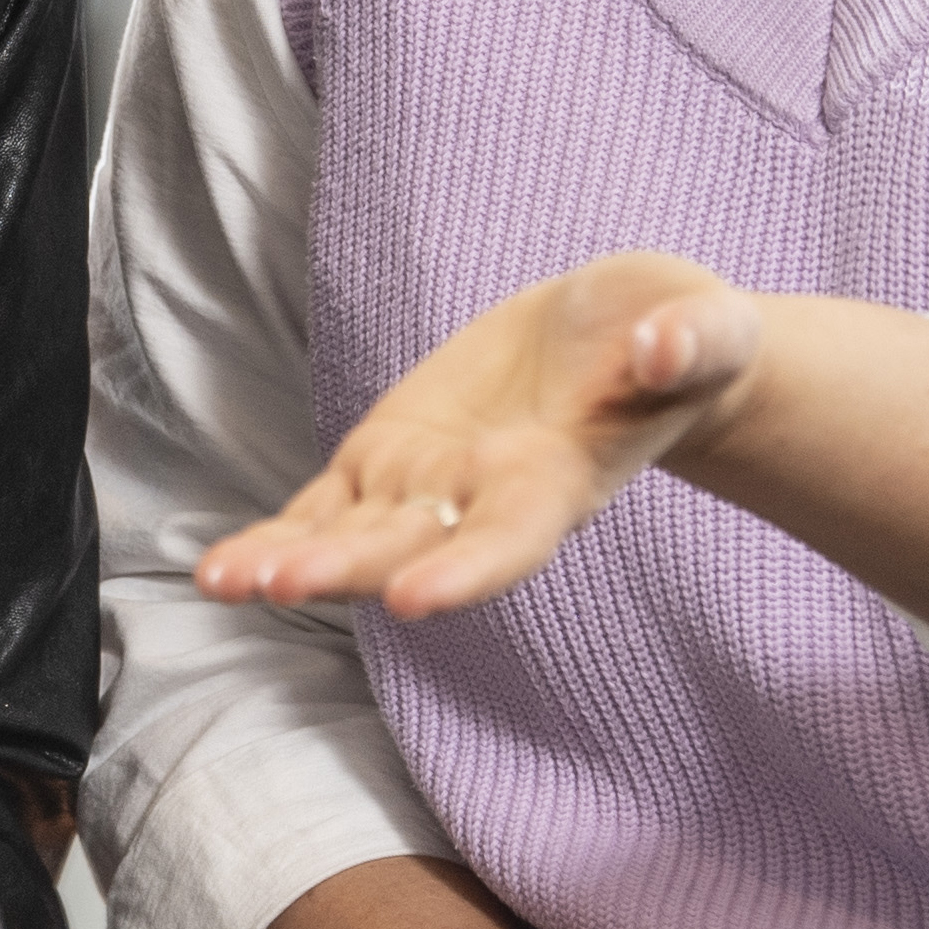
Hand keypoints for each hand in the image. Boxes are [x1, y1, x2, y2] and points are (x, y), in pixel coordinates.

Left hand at [198, 252, 763, 620]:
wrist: (635, 344)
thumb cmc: (680, 339)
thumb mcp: (707, 328)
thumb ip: (693, 342)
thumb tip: (660, 348)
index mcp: (560, 478)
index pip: (511, 536)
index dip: (466, 569)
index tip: (414, 600)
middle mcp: (485, 499)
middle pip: (412, 546)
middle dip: (349, 566)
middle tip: (283, 583)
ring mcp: (431, 484)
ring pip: (352, 536)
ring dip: (291, 562)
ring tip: (226, 582)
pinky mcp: (390, 457)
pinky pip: (324, 510)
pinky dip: (275, 537)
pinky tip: (221, 570)